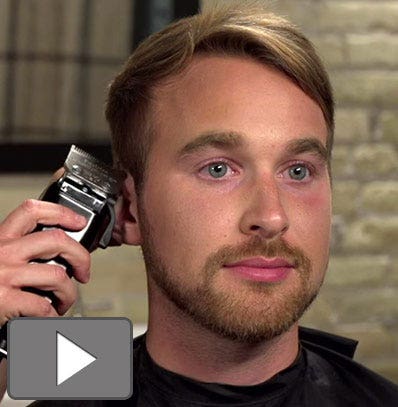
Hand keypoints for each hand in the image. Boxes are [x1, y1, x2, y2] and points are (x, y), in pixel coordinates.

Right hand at [0, 199, 89, 324]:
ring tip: (63, 302)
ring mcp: (3, 275)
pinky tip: (48, 317)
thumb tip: (61, 255)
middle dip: (81, 257)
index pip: (33, 211)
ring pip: (58, 275)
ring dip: (69, 293)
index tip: (79, 222)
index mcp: (1, 239)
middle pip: (57, 240)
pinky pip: (44, 306)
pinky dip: (52, 316)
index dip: (62, 213)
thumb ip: (21, 251)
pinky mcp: (3, 299)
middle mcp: (3, 252)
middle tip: (84, 271)